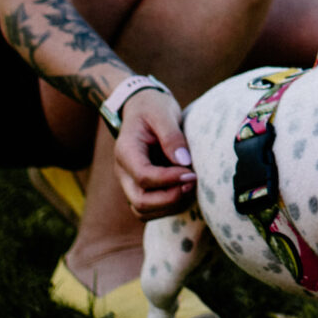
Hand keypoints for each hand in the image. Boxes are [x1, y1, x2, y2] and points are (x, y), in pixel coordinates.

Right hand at [113, 84, 196, 217]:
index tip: (192, 172)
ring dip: (170, 206)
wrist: (141, 106)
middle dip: (170, 198)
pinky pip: (150, 210)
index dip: (170, 180)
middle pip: (140, 202)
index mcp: (126, 151)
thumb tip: (184, 162)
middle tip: (193, 183)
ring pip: (143, 211)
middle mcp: (124, 171)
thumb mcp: (163, 113)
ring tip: (192, 188)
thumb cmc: (152, 107)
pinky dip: (168, 207)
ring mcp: (130, 182)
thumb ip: (172, 137)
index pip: (144, 176)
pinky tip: (186, 191)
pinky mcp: (141, 187)